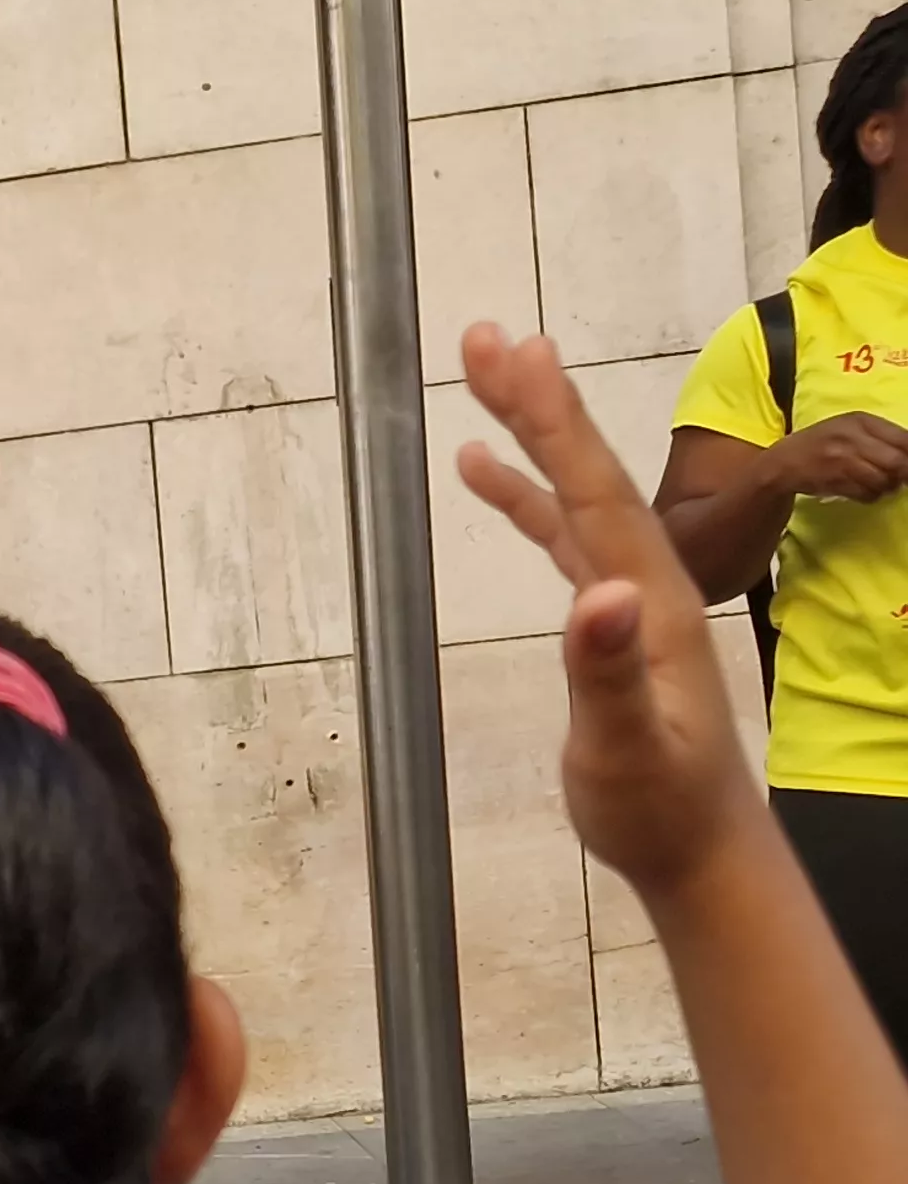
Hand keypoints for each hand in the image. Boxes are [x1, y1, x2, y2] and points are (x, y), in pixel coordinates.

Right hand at [454, 324, 760, 896]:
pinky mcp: (606, 622)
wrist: (700, 846)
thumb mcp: (627, 746)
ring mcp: (625, 600)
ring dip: (531, 434)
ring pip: (572, 496)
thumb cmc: (659, 806)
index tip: (519, 355)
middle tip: (488, 336)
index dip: (557, 423)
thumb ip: (610, 672)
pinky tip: (483, 472)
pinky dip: (523, 496)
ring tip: (486, 374)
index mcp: (649, 600)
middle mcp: (642, 583)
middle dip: (538, 403)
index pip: (597, 493)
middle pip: (586, 474)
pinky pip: (560, 536)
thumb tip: (595, 594)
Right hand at [765, 413, 907, 504]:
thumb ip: (882, 436)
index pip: (904, 439)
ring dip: (886, 487)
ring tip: (879, 484)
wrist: (781, 463)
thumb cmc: (821, 444)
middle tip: (901, 479)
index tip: (907, 465)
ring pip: (883, 481)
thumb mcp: (850, 429)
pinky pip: (867, 494)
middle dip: (904, 474)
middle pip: (897, 462)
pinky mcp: (835, 481)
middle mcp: (852, 438)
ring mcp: (842, 460)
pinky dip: (870, 496)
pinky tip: (863, 490)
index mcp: (861, 421)